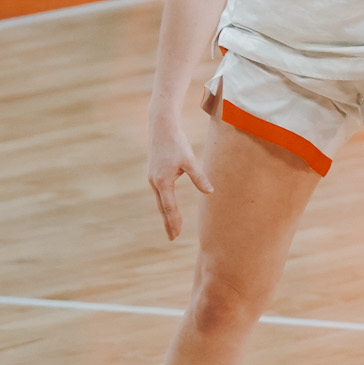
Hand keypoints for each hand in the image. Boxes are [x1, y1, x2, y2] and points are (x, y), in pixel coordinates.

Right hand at [147, 118, 213, 240]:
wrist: (161, 127)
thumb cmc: (176, 143)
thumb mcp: (189, 160)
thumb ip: (199, 177)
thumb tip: (210, 192)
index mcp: (163, 182)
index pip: (169, 207)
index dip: (173, 221)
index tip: (176, 235)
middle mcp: (155, 182)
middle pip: (162, 207)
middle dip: (168, 222)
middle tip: (172, 237)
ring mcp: (153, 177)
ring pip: (160, 200)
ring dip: (165, 213)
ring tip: (171, 225)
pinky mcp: (154, 172)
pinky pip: (159, 192)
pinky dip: (164, 202)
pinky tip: (168, 204)